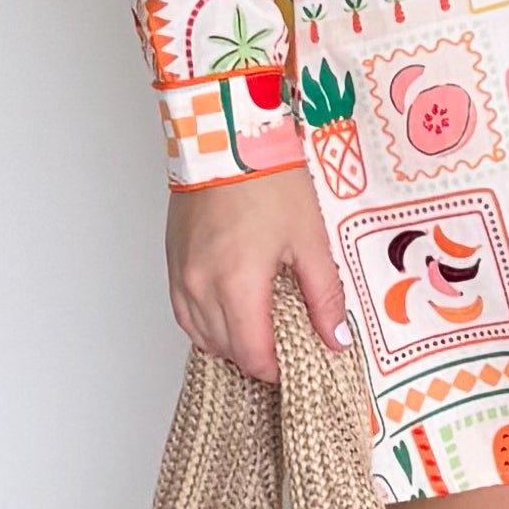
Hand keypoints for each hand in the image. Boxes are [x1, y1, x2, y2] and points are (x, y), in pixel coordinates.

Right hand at [167, 166, 351, 378]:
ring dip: (228, 343)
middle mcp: (201, 286)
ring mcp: (181, 275)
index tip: (295, 363)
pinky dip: (204, 324)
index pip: (251, 355)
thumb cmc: (268, 181)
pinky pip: (183, 312)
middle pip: (225, 350)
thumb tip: (336, 339)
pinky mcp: (172, 262)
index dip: (275, 369)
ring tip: (258, 331)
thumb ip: (324, 295)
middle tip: (283, 345)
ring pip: (199, 336)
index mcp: (237, 285)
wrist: (226, 139)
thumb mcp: (310, 239)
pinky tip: (228, 314)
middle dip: (255, 357)